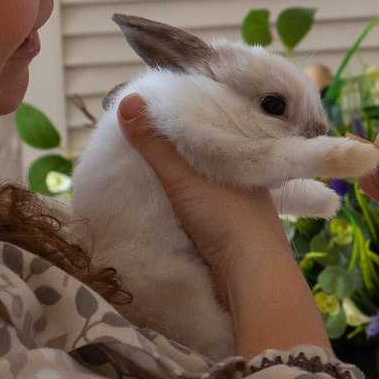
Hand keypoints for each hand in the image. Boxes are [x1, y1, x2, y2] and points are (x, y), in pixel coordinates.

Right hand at [117, 96, 325, 351]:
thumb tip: (127, 100)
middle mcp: (245, 181)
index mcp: (243, 158)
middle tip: (149, 143)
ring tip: (151, 171)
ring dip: (185, 182)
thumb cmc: (226, 219)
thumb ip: (156, 145)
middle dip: (184, 153)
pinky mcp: (230, 236)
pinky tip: (167, 205)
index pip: (215, 131)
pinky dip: (186, 206)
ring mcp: (239, 209)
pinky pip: (204, 212)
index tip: (163, 116)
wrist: (252, 278)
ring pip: (207, 187)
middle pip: (209, 160)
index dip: (190, 124)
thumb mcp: (183, 178)